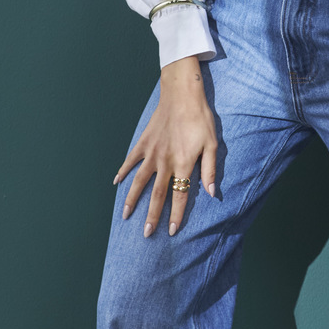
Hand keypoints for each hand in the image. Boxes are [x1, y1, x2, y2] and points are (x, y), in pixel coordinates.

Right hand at [114, 57, 218, 237]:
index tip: (171, 231)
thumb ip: (210, 170)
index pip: (180, 195)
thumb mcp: (212, 144)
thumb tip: (212, 193)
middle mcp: (165, 162)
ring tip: (126, 216)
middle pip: (157, 195)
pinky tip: (116, 183)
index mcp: (183, 164)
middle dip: (152, 216)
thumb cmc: (201, 119)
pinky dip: (122, 171)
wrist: (182, 95)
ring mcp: (151, 153)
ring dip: (132, 200)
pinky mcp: (143, 142)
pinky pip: (131, 160)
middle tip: (146, 234)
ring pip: (139, 182)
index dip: (176, 215)